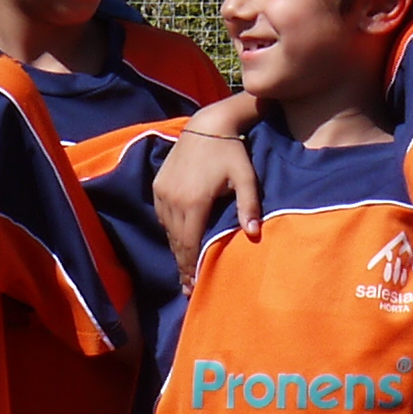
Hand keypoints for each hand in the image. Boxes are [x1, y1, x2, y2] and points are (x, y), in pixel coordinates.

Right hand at [152, 117, 261, 286]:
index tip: (194, 286)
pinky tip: (179, 240)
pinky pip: (163, 217)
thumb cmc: (231, 152)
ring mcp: (162, 194)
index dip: (191, 267)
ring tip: (184, 269)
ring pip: (168, 231)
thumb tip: (254, 234)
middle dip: (183, 266)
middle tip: (188, 287)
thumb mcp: (245, 177)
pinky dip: (171, 231)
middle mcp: (173, 201)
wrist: (206, 126)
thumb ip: (249, 206)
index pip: (189, 244)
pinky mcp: (158, 187)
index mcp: (194, 203)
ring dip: (176, 250)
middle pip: (176, 242)